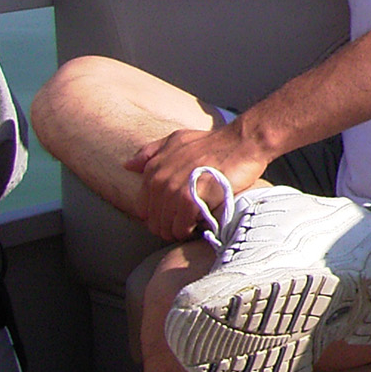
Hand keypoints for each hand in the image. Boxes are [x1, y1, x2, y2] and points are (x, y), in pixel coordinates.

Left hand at [124, 124, 270, 240]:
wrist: (242, 143)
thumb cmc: (213, 143)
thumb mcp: (177, 140)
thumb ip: (151, 153)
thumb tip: (128, 165)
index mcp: (154, 170)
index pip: (144, 208)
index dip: (158, 215)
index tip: (173, 216)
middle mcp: (160, 181)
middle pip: (154, 221)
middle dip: (167, 226)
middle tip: (185, 225)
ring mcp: (175, 191)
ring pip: (166, 227)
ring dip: (178, 231)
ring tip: (193, 227)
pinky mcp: (192, 200)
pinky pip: (182, 227)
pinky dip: (189, 231)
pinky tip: (200, 226)